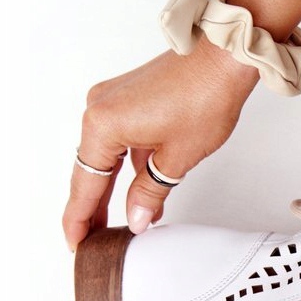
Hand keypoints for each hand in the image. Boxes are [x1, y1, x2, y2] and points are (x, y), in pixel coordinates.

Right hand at [63, 36, 258, 249]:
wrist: (224, 58)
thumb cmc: (204, 97)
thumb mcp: (176, 158)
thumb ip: (150, 193)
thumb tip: (135, 219)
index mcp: (102, 126)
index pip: (85, 185)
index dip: (80, 219)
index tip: (76, 243)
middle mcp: (99, 110)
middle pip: (91, 171)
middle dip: (93, 208)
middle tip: (92, 240)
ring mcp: (112, 102)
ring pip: (107, 157)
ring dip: (115, 189)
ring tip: (117, 223)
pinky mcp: (128, 98)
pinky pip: (121, 141)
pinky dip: (130, 168)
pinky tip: (142, 193)